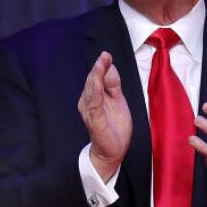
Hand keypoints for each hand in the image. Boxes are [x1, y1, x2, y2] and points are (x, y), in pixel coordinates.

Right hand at [77, 51, 131, 180]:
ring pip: (92, 89)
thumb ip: (113, 84)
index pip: (97, 77)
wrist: (113, 151)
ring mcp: (90, 110)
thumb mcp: (118, 100)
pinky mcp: (94, 119)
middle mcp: (88, 102)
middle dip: (99, 67)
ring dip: (96, 76)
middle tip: (105, 56)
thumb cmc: (114, 127)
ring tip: (101, 64)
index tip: (107, 55)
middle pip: (93, 81)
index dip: (102, 66)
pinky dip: (96, 91)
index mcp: (94, 96)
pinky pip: (94, 103)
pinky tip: (98, 83)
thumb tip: (110, 67)